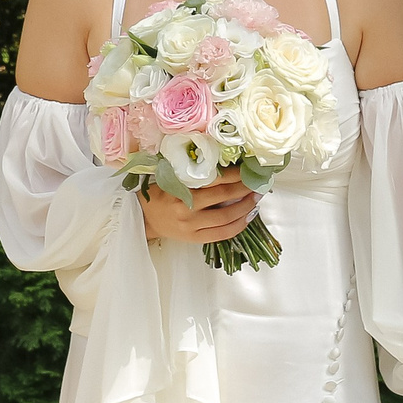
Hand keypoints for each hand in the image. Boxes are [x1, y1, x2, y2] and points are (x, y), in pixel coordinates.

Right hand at [140, 169, 260, 244]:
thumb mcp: (171, 177)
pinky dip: (239, 225)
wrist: (145, 218)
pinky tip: (248, 216)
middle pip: (223, 197)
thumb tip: (226, 163)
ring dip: (246, 207)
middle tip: (257, 182)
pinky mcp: (194, 239)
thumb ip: (193, 173)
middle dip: (244, 189)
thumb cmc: (160, 193)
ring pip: (226, 217)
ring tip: (257, 198)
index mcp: (179, 188)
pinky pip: (222, 234)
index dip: (234, 175)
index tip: (248, 169)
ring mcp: (191, 226)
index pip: (213, 179)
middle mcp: (185, 208)